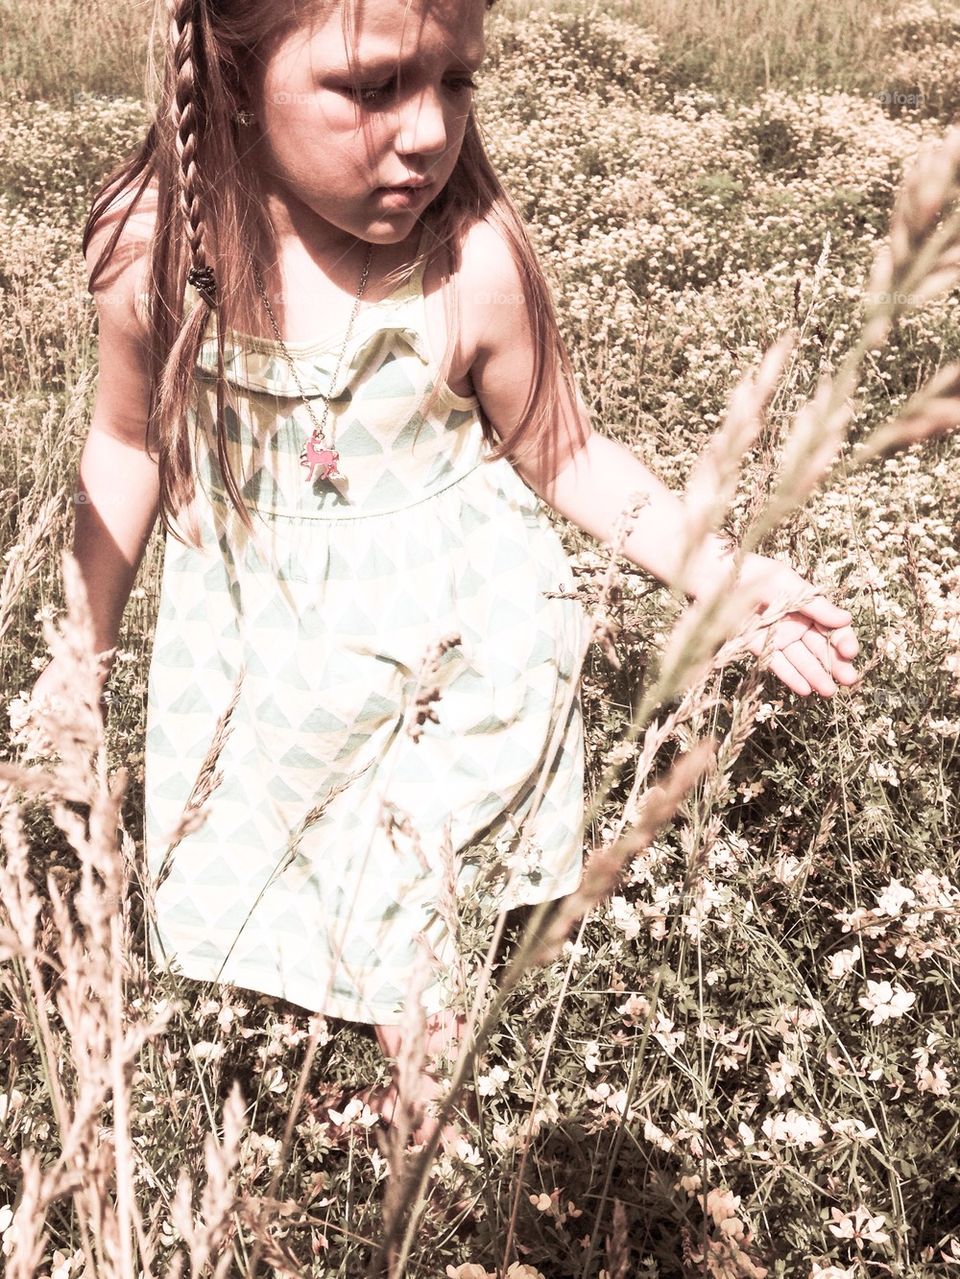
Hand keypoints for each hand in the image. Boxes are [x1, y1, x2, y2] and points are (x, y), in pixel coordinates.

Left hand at [734, 553, 860, 697]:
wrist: (717, 576)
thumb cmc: (755, 573)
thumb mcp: (789, 584)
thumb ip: (815, 605)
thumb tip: (846, 619)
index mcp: (807, 606)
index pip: (832, 627)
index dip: (843, 640)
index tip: (850, 652)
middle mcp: (795, 623)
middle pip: (820, 647)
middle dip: (835, 664)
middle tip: (850, 681)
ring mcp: (777, 636)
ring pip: (801, 659)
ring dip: (816, 675)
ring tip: (829, 692)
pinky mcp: (757, 647)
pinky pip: (777, 664)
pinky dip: (791, 677)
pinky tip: (805, 690)